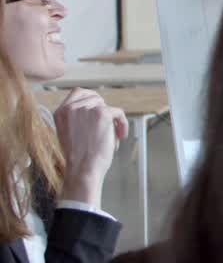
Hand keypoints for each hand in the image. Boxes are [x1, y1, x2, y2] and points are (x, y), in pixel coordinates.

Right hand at [53, 89, 126, 208]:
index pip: (78, 92)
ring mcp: (86, 109)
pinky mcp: (101, 113)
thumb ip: (77, 118)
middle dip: (104, 111)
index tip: (99, 108)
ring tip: (112, 137)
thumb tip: (96, 108)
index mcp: (60, 112)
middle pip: (95, 97)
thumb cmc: (79, 157)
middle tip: (108, 125)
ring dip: (113, 121)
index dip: (91, 98)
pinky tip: (120, 136)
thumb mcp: (69, 133)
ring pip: (107, 106)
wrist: (83, 170)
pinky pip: (118, 113)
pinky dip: (122, 124)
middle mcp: (71, 108)